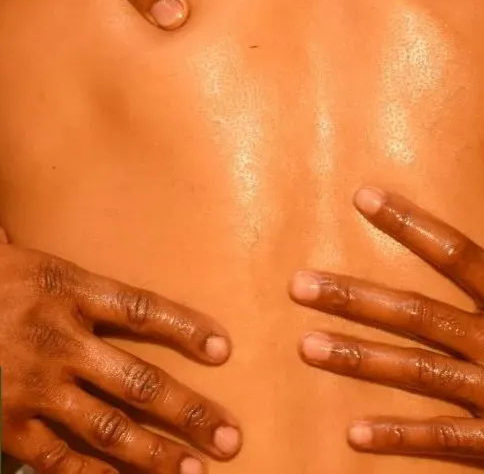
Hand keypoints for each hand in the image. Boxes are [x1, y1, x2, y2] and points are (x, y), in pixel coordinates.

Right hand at [0, 239, 240, 473]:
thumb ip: (77, 277)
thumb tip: (114, 265)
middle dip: (189, 411)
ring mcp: (32, 388)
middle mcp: (57, 340)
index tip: (223, 349)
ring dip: (157, 454)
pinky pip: (60, 461)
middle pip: (138, 379)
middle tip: (231, 435)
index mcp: (68, 289)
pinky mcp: (7, 427)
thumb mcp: (27, 260)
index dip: (185, 329)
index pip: (142, 309)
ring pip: (108, 427)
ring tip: (197, 470)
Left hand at [291, 188, 483, 473]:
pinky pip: (441, 441)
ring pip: (412, 369)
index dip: (404, 222)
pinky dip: (396, 439)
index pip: (453, 250)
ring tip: (307, 346)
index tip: (363, 198)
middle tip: (298, 285)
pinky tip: (353, 436)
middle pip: (412, 311)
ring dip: (356, 358)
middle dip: (351, 296)